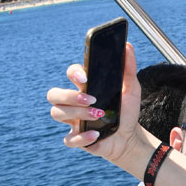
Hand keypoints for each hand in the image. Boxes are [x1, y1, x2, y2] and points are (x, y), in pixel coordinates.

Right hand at [46, 43, 151, 166]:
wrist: (130, 136)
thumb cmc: (126, 110)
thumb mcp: (131, 88)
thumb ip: (128, 67)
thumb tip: (127, 45)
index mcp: (84, 88)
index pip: (70, 74)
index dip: (74, 73)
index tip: (85, 78)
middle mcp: (74, 103)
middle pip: (53, 95)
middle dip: (69, 96)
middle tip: (91, 99)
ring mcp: (73, 121)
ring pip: (57, 113)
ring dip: (77, 113)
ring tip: (99, 115)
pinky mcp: (77, 139)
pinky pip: (69, 139)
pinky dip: (82, 137)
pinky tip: (96, 134)